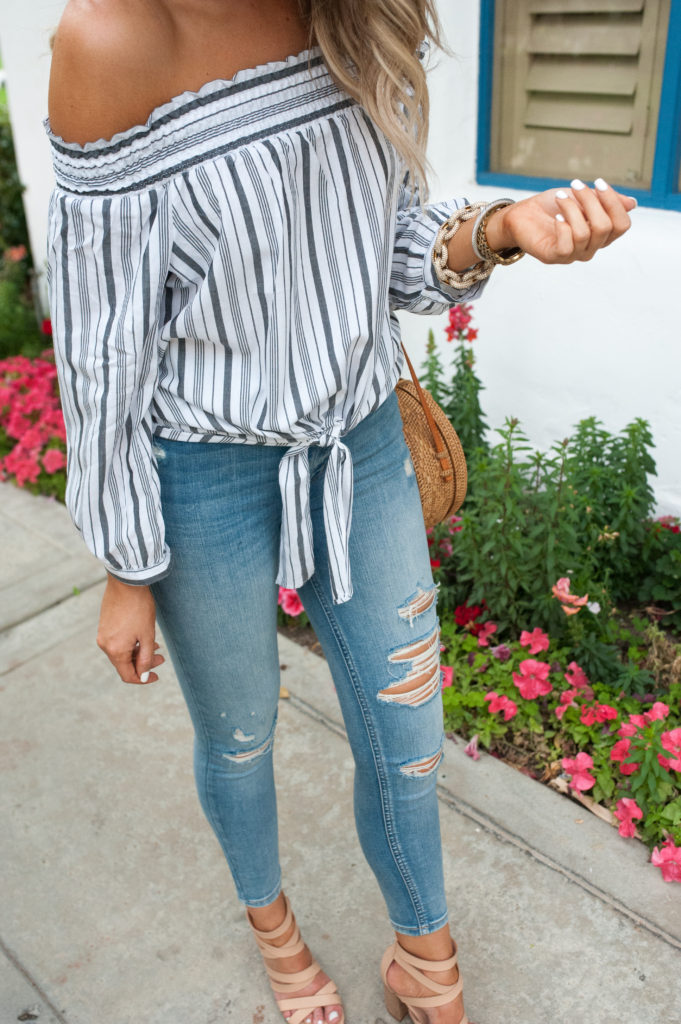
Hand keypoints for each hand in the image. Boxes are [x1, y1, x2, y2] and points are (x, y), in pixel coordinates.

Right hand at [97, 574, 164, 683]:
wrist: (126, 582)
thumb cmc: (139, 607)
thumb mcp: (147, 635)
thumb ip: (146, 658)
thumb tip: (144, 676)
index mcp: (115, 650)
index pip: (128, 675)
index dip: (143, 679)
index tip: (156, 676)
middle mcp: (105, 645)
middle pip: (124, 664)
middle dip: (143, 663)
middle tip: (161, 657)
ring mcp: (103, 634)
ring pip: (122, 652)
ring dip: (138, 652)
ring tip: (155, 645)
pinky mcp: (104, 625)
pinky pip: (117, 642)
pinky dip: (131, 643)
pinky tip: (143, 636)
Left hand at [488, 178, 635, 264]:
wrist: (521, 215)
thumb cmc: (552, 206)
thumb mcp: (581, 198)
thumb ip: (605, 201)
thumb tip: (632, 204)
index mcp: (601, 235)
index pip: (622, 225)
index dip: (614, 202)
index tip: (598, 182)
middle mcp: (590, 248)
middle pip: (605, 227)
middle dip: (591, 201)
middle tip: (575, 185)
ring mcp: (573, 255)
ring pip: (585, 233)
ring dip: (573, 209)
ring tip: (560, 196)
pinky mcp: (554, 257)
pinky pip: (567, 245)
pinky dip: (563, 226)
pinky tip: (556, 216)